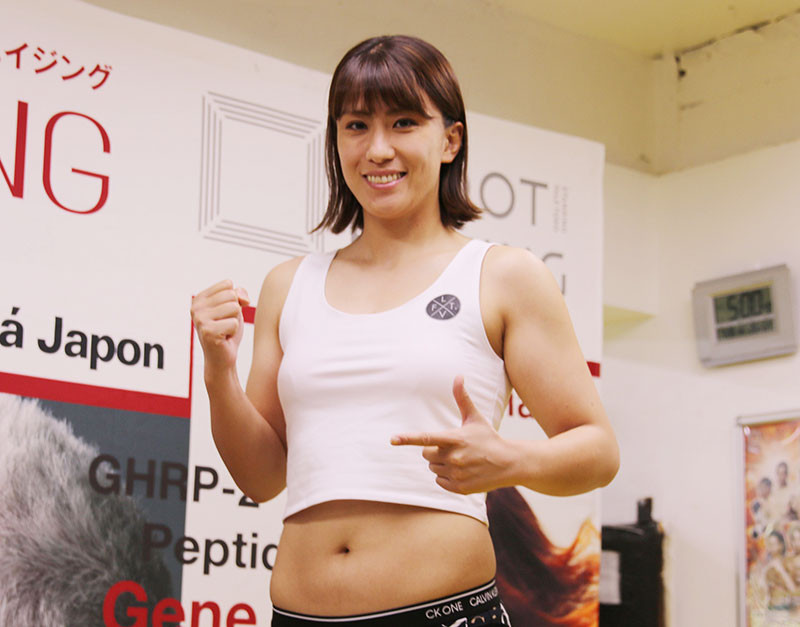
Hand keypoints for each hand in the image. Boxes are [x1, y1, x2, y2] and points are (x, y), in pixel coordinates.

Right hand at [191, 280, 249, 371]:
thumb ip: (239, 294)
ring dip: (235, 321)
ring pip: (234, 308)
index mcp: (199, 298)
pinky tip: (224, 338)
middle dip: (235, 311)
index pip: (228, 284)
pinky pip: (234, 323)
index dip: (234, 299)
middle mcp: (196, 307)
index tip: (225, 313)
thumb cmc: (228, 331)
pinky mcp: (208, 332)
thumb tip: (243, 298)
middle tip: (226, 324)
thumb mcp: (234, 307)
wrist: (222, 358)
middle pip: (232, 295)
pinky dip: (234, 332)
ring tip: (225, 330)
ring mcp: (200, 320)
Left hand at [391, 376, 517, 493]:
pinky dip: (446, 477)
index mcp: (455, 439)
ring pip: (432, 468)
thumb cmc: (488, 438)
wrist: (509, 463)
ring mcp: (457, 474)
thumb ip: (462, 398)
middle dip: (434, 451)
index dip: (408, 438)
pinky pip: (440, 481)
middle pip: (426, 454)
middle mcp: (454, 458)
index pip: (426, 438)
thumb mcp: (475, 418)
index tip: (393, 439)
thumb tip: (458, 376)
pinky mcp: (460, 487)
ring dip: (441, 464)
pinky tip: (462, 471)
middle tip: (451, 448)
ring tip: (460, 460)